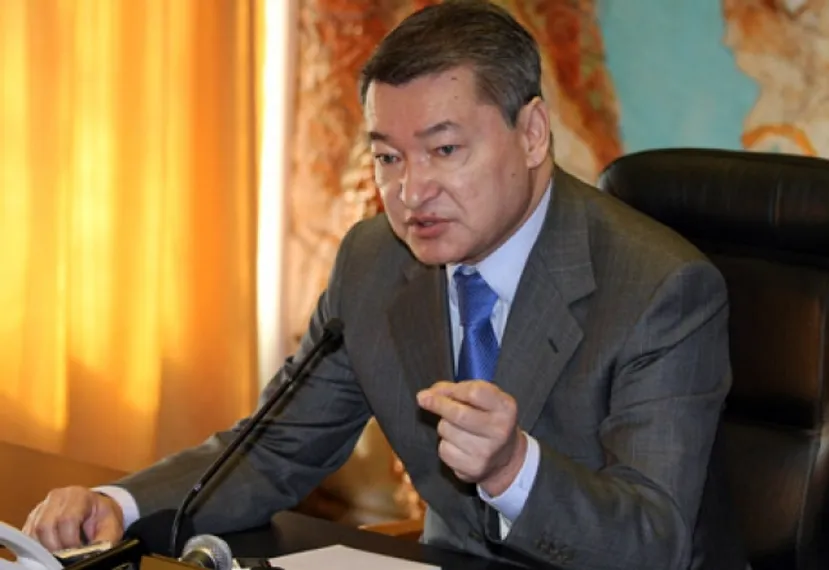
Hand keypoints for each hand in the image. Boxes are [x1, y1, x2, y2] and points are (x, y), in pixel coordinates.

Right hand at [23, 487, 123, 550]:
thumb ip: (104, 541)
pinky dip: (37, 547)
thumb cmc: (103, 518)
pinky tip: (50, 551)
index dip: (70, 540)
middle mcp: (57, 497)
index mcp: (78, 495)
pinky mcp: (33, 518)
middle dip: (55, 547)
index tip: (77, 552)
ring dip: (44, 548)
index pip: (66, 519)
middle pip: (45, 526)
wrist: (96, 509)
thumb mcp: (111, 527)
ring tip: (59, 554)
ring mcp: (42, 506)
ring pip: (33, 532)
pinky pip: (27, 536)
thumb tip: (92, 554)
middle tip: (65, 557)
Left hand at [416, 380, 526, 496]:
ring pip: (446, 430)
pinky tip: (456, 444)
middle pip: (458, 413)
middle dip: (437, 404)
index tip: (437, 389)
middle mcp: (499, 430)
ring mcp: (486, 452)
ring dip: (443, 425)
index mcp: (505, 408)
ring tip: (456, 428)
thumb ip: (459, 390)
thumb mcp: (485, 399)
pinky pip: (444, 450)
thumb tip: (428, 394)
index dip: (452, 389)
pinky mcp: (473, 468)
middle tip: (423, 398)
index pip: (474, 392)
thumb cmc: (489, 420)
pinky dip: (444, 444)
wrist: (505, 458)